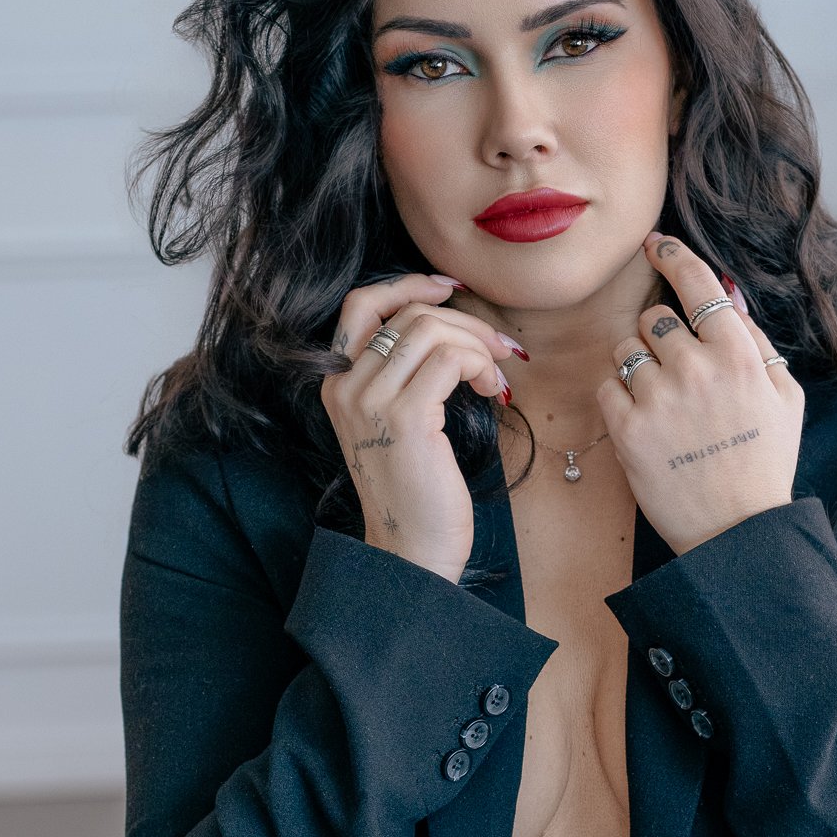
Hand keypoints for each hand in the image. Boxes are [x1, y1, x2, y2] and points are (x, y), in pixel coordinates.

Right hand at [320, 272, 518, 584]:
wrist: (410, 551)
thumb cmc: (414, 492)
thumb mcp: (398, 423)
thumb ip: (405, 375)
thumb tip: (450, 327)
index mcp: (337, 382)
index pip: (361, 303)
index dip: (408, 285)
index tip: (450, 290)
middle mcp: (345, 385)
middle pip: (407, 312)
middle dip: (465, 321)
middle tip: (499, 348)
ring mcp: (371, 400)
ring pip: (430, 329)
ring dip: (477, 344)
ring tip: (495, 377)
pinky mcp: (405, 418)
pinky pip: (450, 358)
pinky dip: (480, 364)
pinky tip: (493, 392)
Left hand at [594, 233, 805, 555]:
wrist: (737, 531)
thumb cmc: (764, 461)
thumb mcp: (784, 398)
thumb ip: (755, 343)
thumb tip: (724, 298)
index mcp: (738, 355)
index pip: (696, 282)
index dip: (671, 255)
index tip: (655, 244)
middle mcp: (696, 369)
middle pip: (655, 316)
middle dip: (662, 335)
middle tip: (677, 370)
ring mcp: (657, 399)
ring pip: (626, 348)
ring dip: (638, 365)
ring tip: (662, 401)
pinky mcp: (626, 430)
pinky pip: (607, 386)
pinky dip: (619, 397)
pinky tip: (644, 421)